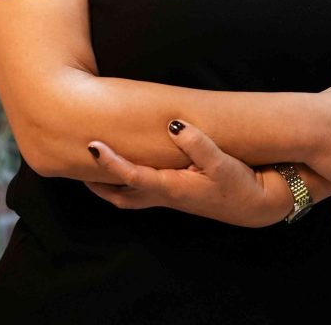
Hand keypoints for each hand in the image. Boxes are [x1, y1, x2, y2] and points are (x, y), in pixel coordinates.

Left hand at [85, 120, 294, 227]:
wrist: (257, 205)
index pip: (132, 175)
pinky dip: (124, 182)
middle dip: (95, 181)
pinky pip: (139, 191)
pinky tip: (125, 167)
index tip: (91, 145)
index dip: (110, 161)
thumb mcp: (223, 163)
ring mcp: (168, 197)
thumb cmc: (239, 185)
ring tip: (90, 166)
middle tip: (74, 161)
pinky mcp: (175, 193)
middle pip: (119, 194)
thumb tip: (173, 124)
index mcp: (171, 189)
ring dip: (106, 184)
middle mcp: (164, 196)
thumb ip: (198, 144)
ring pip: (126, 196)